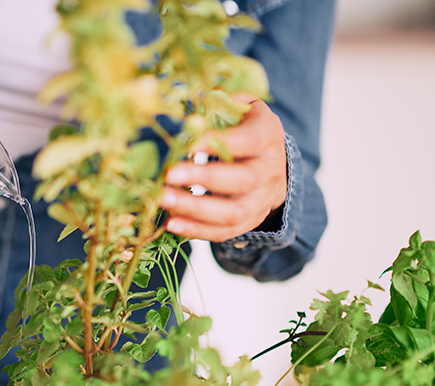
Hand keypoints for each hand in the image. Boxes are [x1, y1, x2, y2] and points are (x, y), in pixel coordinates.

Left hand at [160, 96, 287, 242]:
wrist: (271, 163)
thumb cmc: (244, 128)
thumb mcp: (240, 108)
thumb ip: (219, 104)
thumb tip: (186, 104)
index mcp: (268, 135)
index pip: (248, 141)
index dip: (220, 143)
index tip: (188, 144)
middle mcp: (270, 170)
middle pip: (242, 180)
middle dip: (202, 179)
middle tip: (168, 175)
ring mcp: (261, 200)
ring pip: (233, 213)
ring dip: (195, 209)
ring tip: (163, 200)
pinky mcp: (248, 221)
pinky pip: (224, 232)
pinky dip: (196, 230)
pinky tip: (171, 223)